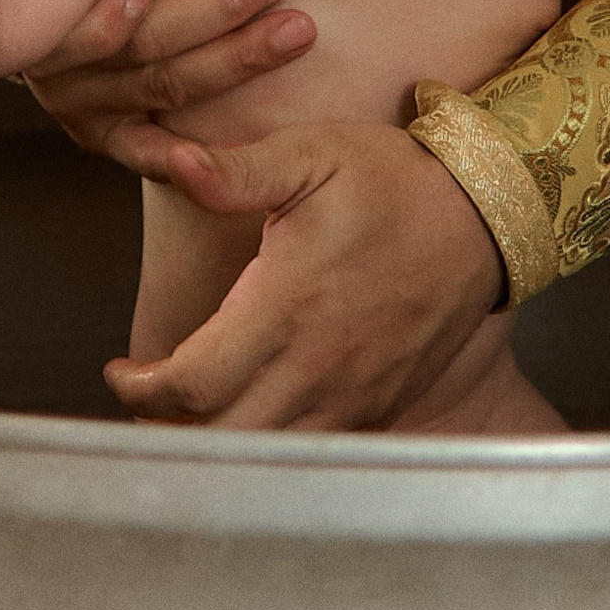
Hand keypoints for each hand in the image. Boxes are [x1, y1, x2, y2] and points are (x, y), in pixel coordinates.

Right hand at [23, 0, 316, 172]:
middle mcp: (61, 51)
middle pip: (147, 45)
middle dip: (219, 12)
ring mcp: (79, 96)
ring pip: (163, 88)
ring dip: (233, 60)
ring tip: (297, 30)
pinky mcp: (100, 132)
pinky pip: (146, 153)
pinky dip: (185, 160)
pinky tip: (231, 152)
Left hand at [106, 123, 503, 427]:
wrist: (487, 215)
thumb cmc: (397, 182)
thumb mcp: (314, 154)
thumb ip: (236, 170)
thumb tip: (172, 161)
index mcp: (287, 307)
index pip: (191, 383)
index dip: (141, 389)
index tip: (122, 371)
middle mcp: (317, 366)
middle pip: (220, 437)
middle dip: (169, 428)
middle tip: (145, 400)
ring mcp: (353, 394)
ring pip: (266, 454)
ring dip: (218, 442)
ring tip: (190, 413)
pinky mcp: (380, 405)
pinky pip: (314, 450)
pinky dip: (273, 446)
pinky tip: (255, 414)